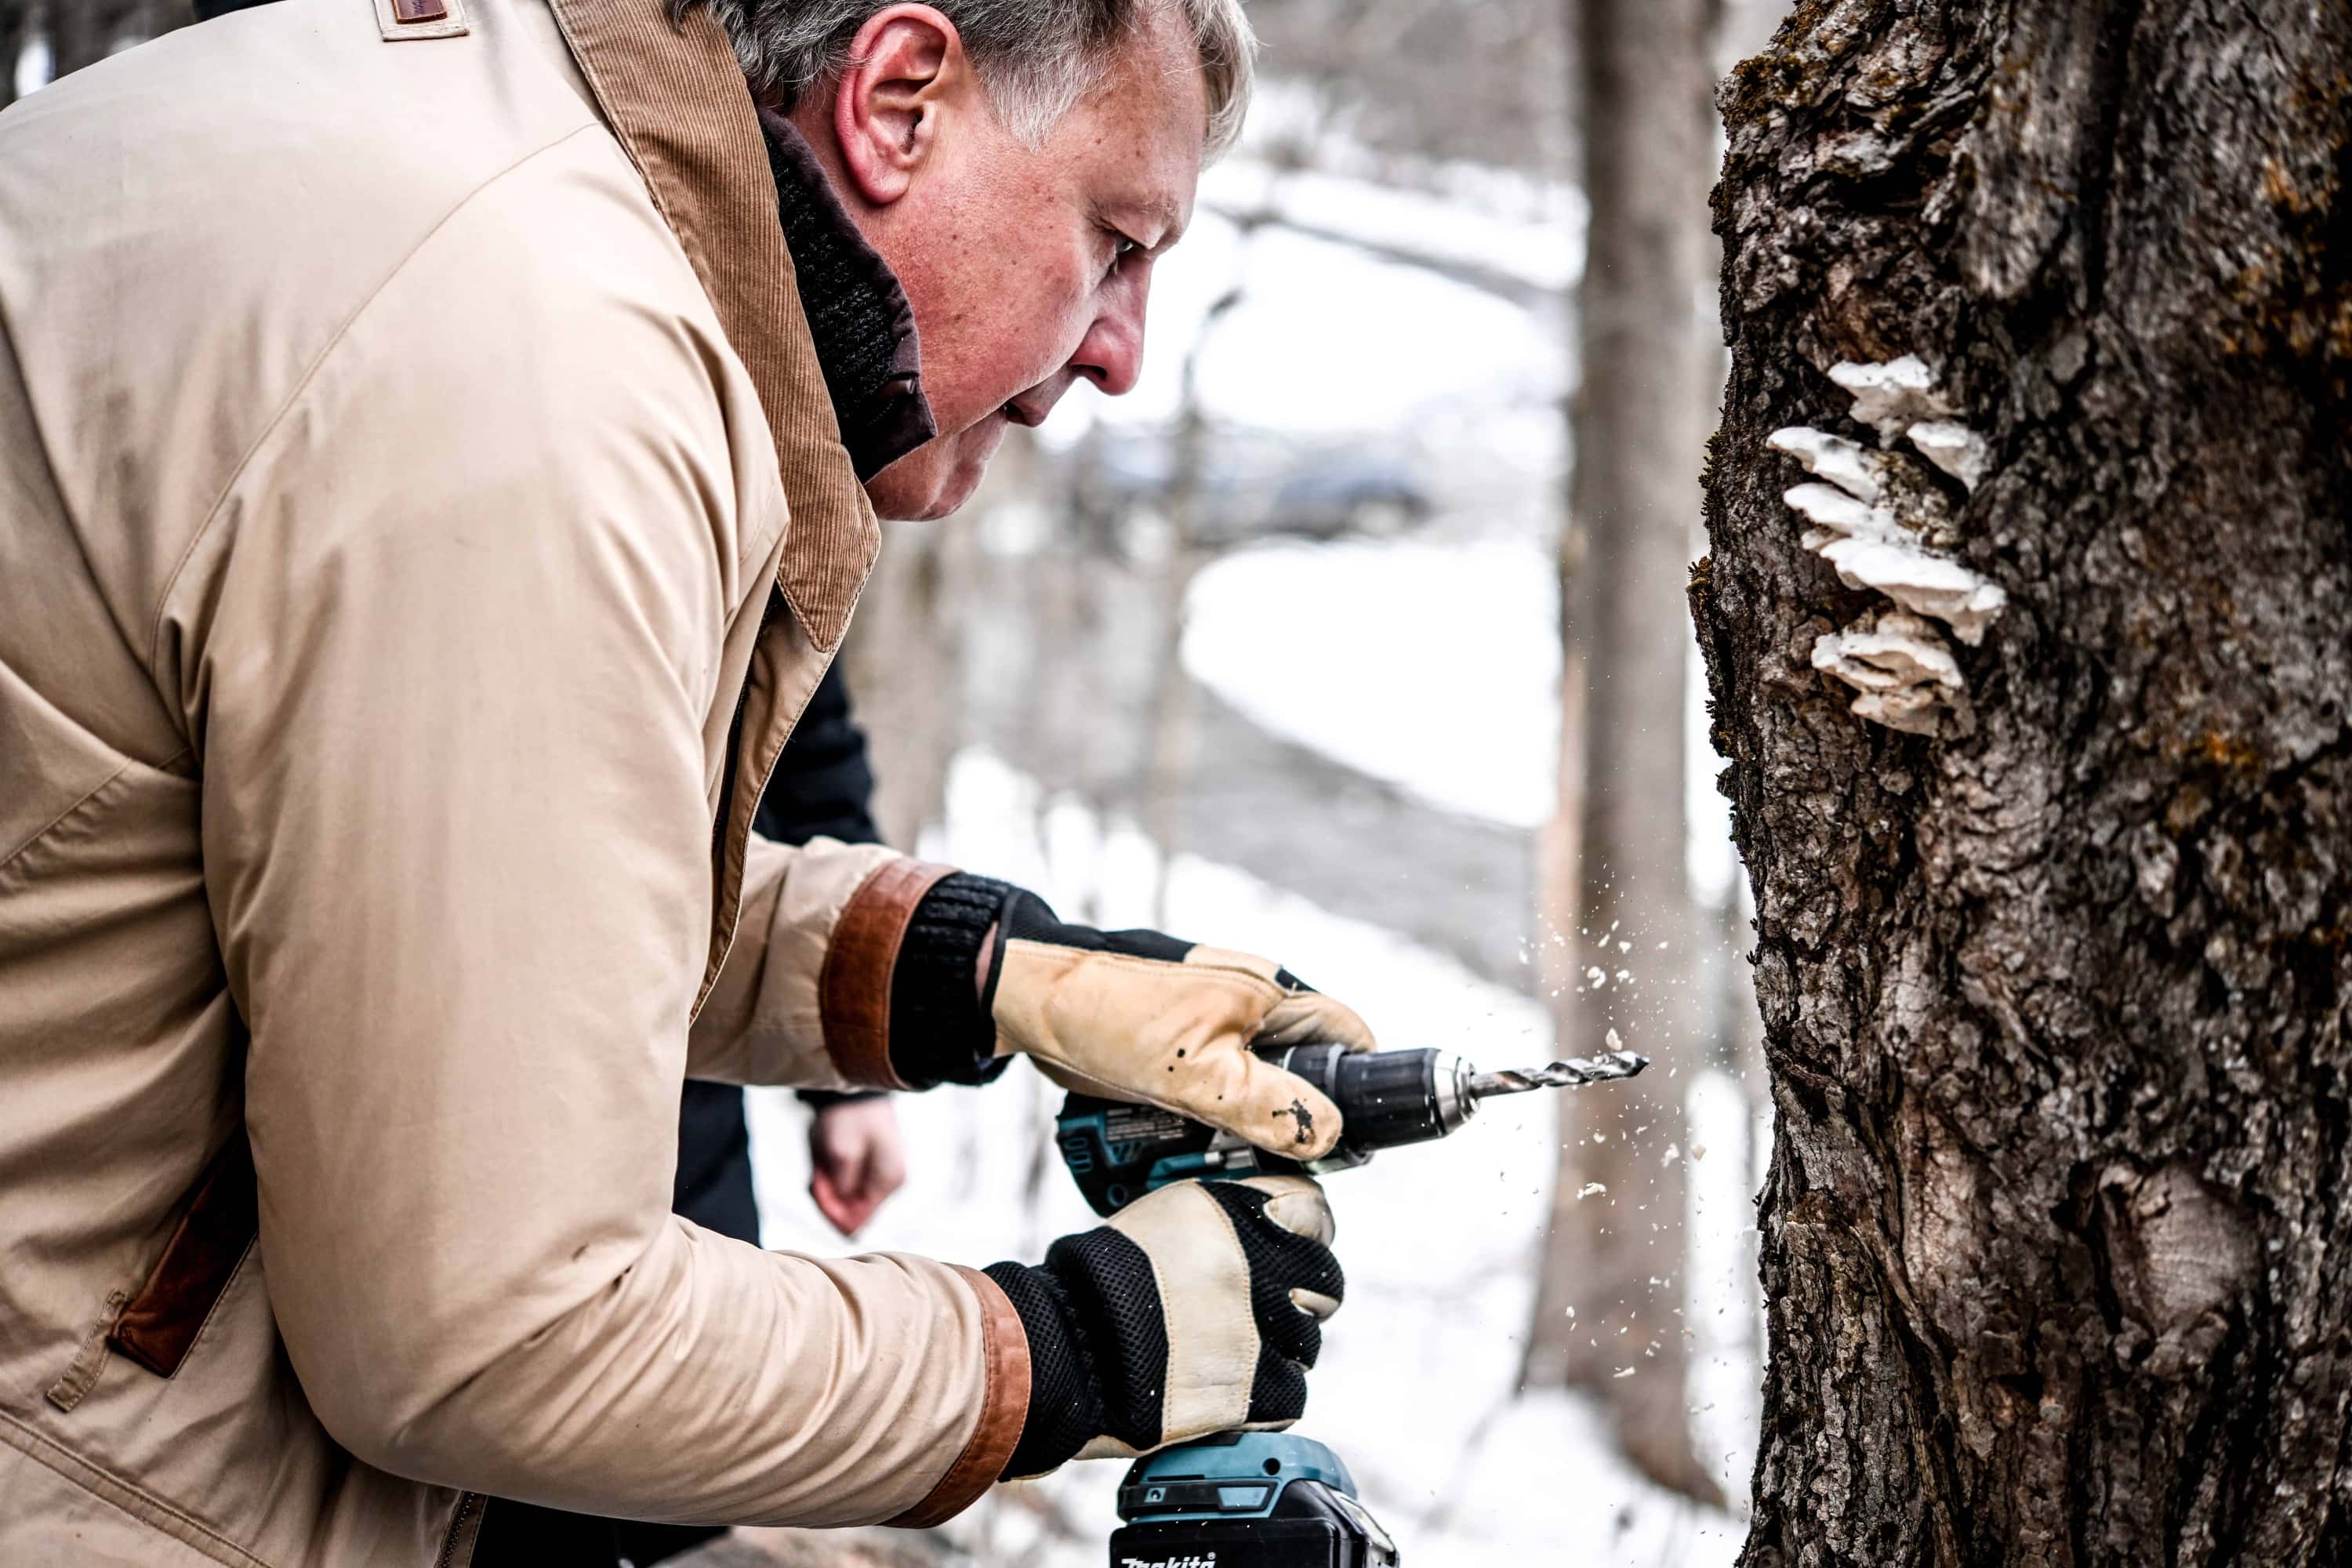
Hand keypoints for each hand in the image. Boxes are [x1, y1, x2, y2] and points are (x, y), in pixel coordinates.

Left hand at [805, 1095, 905, 1237]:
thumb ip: (841, 1191)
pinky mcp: (869, 1170)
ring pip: (845, 1201)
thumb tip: (844, 1225)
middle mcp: (887, 1184)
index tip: (817, 1186)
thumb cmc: (849, 1116)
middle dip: (827, 1196)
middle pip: (849, 1214)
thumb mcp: (841, 1154)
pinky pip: (845, 1187)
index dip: (829, 1211)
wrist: (855, 1085)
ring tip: (822, 1161)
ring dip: (826, 1186)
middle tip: (817, 1170)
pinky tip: (826, 1160)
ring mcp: (879, 1177)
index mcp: (887, 1182)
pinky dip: (830, 1178)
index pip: (855, 1223)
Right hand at [983, 1176, 1341, 1476]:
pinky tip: (1229, 1386)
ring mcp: (1258, 1329)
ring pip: (1309, 1340)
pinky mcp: (1254, 1389)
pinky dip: (1270, 1396)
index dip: (1308, 1233)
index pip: (1312, 1211)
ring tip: (1232, 1353)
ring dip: (1281, 1347)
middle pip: (1324, 1280)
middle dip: (1302, 1296)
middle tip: (1270, 1310)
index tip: (1300, 1246)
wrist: (1062, 1352)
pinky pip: (1293, 1393)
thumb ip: (1223, 1223)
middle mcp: (1254, 1265)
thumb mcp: (1161, 1220)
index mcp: (1230, 1214)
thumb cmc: (1096, 1285)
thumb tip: (1268, 1226)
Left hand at [984, 893, 1376, 1158]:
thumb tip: (1328, 1135)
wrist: (1029, 1000)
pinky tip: (1182, 1156)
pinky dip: (1205, 1132)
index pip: (1348, 1038)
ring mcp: (1214, 1035)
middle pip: (1304, 1078)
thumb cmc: (1111, 1012)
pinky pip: (1213, 1104)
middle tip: (1268, 1168)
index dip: (1363, 1089)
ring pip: (1256, 1098)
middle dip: (1292, 1126)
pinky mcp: (1180, 1059)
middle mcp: (1251, 1011)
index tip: (1348, 1143)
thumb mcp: (1196, 1069)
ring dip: (1243, 1136)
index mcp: (1270, 993)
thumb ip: (1265, 1104)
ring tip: (1216, 1166)